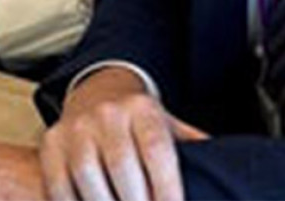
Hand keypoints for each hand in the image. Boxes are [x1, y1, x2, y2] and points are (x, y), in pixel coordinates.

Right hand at [40, 66, 202, 200]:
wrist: (97, 94)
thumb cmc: (140, 123)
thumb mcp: (170, 126)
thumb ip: (196, 149)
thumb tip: (233, 172)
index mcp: (143, 110)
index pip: (157, 153)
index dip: (167, 191)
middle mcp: (107, 114)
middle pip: (123, 168)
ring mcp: (76, 128)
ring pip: (89, 178)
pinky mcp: (51, 143)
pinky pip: (59, 184)